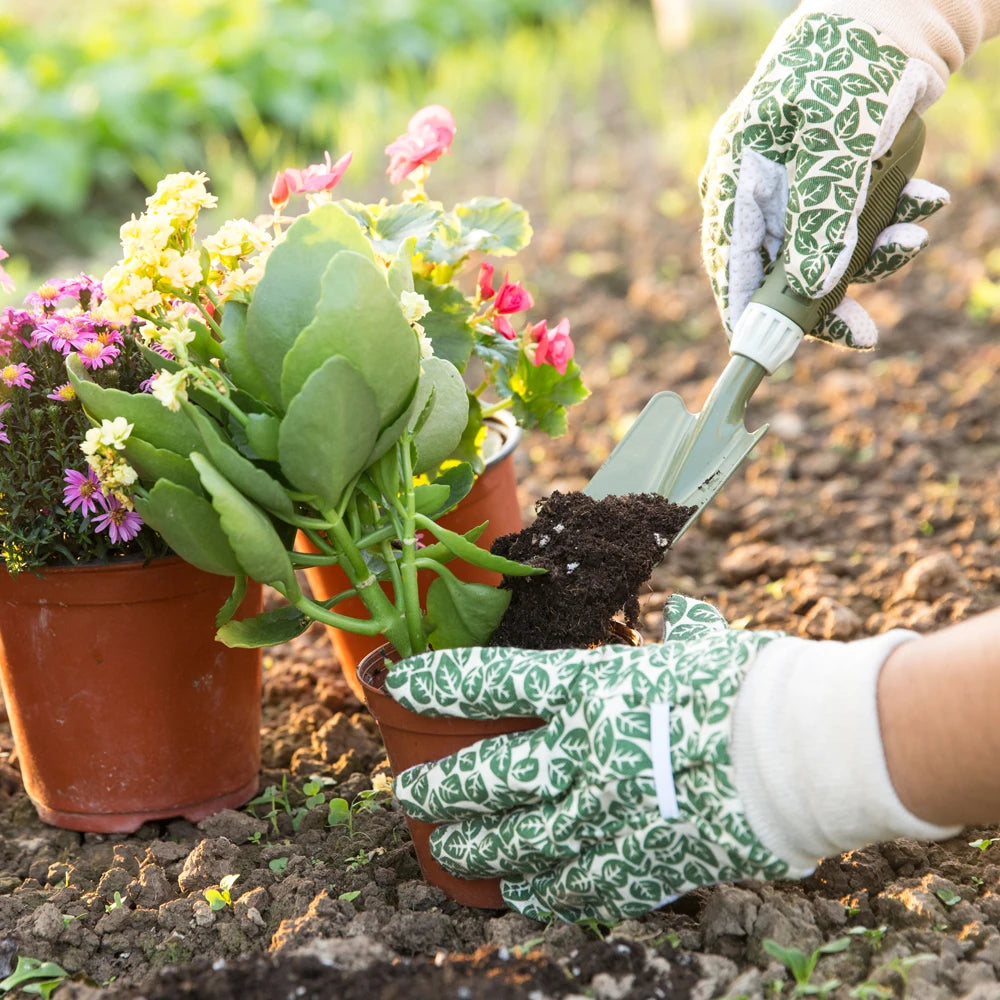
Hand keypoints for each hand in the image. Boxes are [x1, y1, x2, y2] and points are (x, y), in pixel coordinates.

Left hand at [386, 595, 794, 922]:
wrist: (808, 754)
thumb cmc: (752, 685)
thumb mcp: (705, 646)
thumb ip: (681, 635)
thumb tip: (684, 615)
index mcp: (591, 690)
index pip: (490, 684)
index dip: (439, 684)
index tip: (402, 684)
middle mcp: (584, 755)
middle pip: (486, 779)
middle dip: (439, 789)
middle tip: (408, 795)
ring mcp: (609, 818)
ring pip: (518, 845)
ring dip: (476, 850)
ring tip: (447, 852)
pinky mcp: (643, 866)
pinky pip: (579, 887)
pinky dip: (547, 892)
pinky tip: (525, 894)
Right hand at [700, 12, 947, 347]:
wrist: (899, 7)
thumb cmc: (854, 66)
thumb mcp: (838, 147)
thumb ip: (820, 221)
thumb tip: (808, 293)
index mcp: (737, 172)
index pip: (729, 261)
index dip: (745, 314)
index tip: (766, 357)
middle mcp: (758, 182)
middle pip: (778, 266)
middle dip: (827, 296)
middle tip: (864, 335)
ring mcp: (794, 180)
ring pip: (822, 248)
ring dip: (872, 254)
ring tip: (916, 235)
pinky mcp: (832, 176)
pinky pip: (852, 220)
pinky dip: (889, 221)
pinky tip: (926, 202)